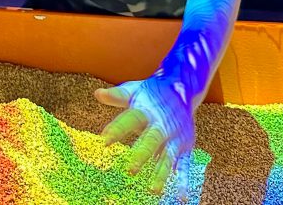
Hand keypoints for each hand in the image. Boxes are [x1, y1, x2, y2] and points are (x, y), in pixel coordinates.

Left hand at [94, 74, 197, 201]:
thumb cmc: (151, 94)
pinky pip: (184, 165)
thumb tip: (98, 94)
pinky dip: (184, 181)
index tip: (104, 140)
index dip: (118, 128)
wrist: (182, 88)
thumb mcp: (134, 91)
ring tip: (153, 190)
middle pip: (152, 140)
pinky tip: (182, 198)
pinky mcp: (184, 147)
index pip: (131, 119)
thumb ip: (117, 96)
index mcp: (147, 110)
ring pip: (169, 156)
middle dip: (142, 155)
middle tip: (130, 170)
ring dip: (162, 173)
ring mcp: (175, 137)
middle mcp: (163, 124)